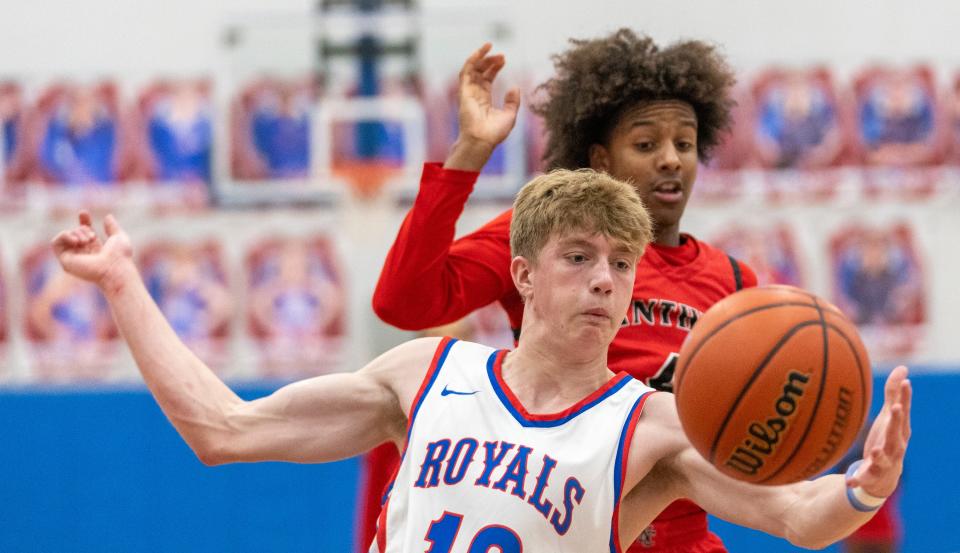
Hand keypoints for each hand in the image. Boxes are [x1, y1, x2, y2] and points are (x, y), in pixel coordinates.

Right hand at [51, 211, 133, 290]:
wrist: (114, 269)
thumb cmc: (120, 256)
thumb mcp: (119, 237)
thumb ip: (112, 227)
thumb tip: (108, 216)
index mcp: (96, 249)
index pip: (85, 233)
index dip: (83, 221)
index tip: (84, 213)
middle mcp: (83, 254)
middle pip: (75, 231)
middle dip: (83, 229)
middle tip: (92, 237)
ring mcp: (74, 258)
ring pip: (66, 236)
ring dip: (75, 233)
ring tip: (86, 240)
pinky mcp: (66, 261)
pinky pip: (56, 243)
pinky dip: (64, 236)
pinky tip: (76, 241)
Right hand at [444, 43, 520, 170]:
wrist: (482, 140)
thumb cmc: (494, 133)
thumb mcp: (509, 115)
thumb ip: (513, 101)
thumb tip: (515, 87)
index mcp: (484, 100)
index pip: (487, 79)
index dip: (495, 68)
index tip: (504, 60)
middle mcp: (474, 95)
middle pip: (480, 72)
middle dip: (490, 61)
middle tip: (502, 56)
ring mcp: (468, 92)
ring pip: (472, 69)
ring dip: (481, 57)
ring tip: (491, 48)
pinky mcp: (464, 91)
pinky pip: (465, 72)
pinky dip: (472, 60)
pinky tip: (481, 52)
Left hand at [846, 365, 911, 497]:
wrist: (885, 477)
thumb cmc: (888, 440)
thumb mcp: (889, 418)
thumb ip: (893, 394)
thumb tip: (903, 368)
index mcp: (900, 431)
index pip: (903, 412)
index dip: (905, 398)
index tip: (906, 382)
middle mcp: (896, 447)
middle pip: (896, 433)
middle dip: (896, 421)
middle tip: (895, 407)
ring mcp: (885, 462)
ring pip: (884, 458)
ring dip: (879, 454)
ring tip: (874, 449)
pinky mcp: (872, 475)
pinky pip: (864, 478)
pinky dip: (858, 479)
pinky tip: (850, 481)